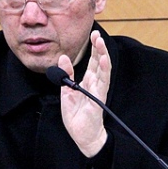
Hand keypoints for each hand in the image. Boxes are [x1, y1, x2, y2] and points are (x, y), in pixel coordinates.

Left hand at [57, 30, 110, 157]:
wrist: (81, 135)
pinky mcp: (98, 98)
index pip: (92, 61)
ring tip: (100, 42)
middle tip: (97, 33)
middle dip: (98, 47)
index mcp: (88, 81)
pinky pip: (102, 82)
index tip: (93, 34)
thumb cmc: (76, 115)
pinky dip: (103, 70)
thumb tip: (63, 57)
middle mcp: (95, 84)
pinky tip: (103, 60)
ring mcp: (98, 90)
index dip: (94, 48)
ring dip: (102, 55)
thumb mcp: (66, 91)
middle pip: (99, 62)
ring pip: (103, 69)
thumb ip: (66, 74)